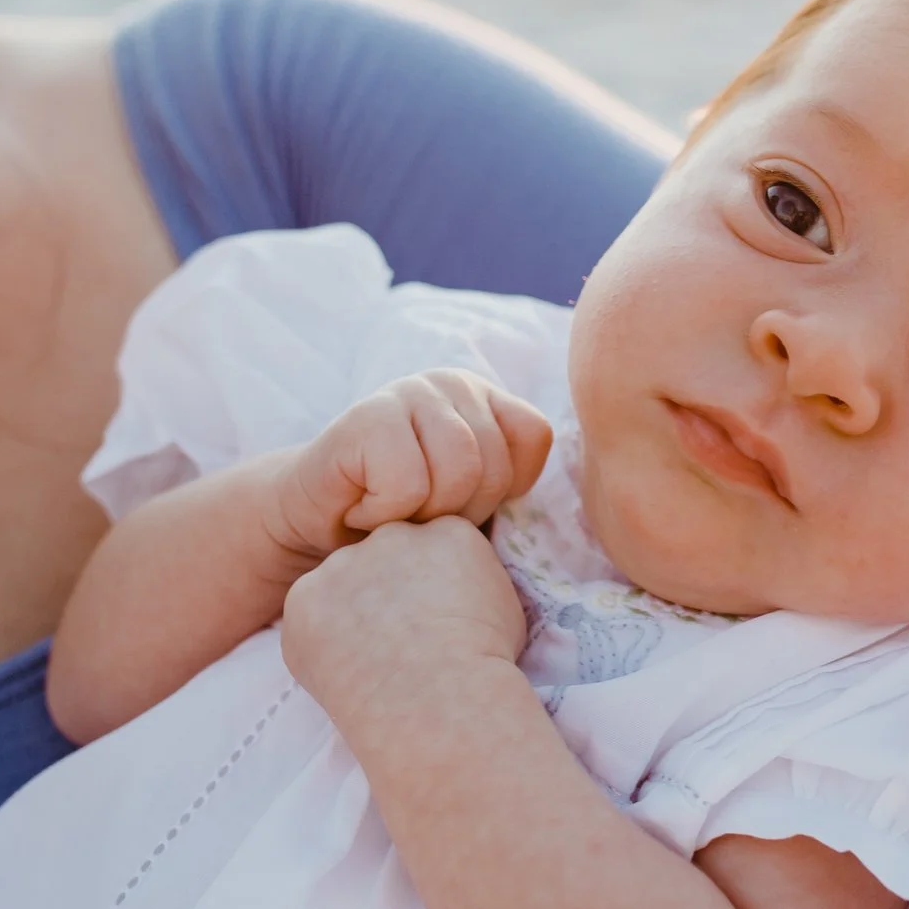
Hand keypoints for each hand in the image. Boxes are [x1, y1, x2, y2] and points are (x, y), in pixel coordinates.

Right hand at [267, 370, 553, 561]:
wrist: (314, 526)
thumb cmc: (403, 519)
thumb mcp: (472, 497)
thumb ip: (514, 479)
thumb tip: (595, 489)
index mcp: (486, 394)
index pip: (535, 438)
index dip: (502, 488)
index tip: (459, 502)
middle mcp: (450, 381)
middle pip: (494, 462)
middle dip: (458, 510)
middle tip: (418, 514)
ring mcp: (406, 391)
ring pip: (457, 471)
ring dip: (423, 514)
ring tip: (396, 512)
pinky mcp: (364, 416)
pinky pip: (408, 483)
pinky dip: (385, 514)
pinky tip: (364, 507)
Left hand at [280, 515, 529, 737]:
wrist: (441, 697)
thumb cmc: (485, 662)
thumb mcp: (503, 604)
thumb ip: (473, 581)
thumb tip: (461, 590)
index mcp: (445, 530)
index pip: (430, 546)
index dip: (431, 587)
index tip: (435, 621)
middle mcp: (390, 535)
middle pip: (383, 558)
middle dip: (387, 593)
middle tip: (399, 642)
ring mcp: (342, 565)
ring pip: (341, 587)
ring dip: (350, 616)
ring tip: (373, 663)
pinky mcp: (304, 599)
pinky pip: (308, 618)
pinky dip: (319, 644)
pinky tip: (346, 672)